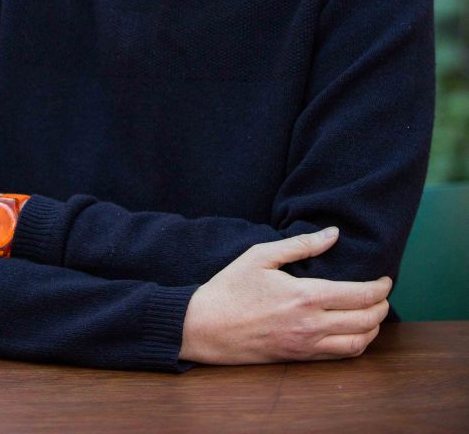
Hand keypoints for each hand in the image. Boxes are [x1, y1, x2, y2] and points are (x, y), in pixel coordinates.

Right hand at [179, 227, 390, 363]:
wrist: (206, 327)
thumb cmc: (231, 287)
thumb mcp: (261, 255)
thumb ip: (301, 244)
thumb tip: (332, 234)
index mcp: (305, 296)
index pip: (359, 296)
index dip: (380, 288)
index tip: (386, 279)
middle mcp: (311, 325)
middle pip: (365, 321)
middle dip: (382, 307)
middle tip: (384, 294)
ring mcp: (306, 346)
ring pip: (357, 344)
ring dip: (372, 329)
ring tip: (374, 313)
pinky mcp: (298, 358)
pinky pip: (338, 356)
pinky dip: (356, 345)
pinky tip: (353, 332)